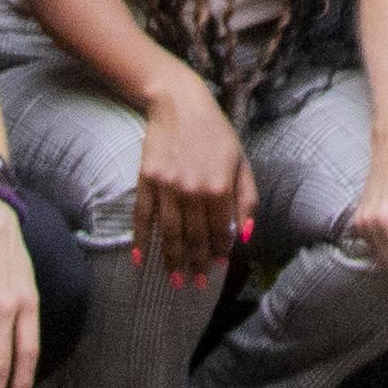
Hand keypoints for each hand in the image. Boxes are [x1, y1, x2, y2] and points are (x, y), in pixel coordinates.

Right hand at [130, 72, 253, 283]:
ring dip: (172, 260)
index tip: (218, 268)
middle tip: (196, 283)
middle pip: (194, 238)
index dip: (220, 252)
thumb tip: (246, 235)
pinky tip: (140, 259)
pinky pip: (142, 216)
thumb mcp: (241, 162)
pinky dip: (140, 239)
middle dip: (196, 264)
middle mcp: (194, 191)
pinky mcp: (146, 180)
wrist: (179, 103)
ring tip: (174, 280)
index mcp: (220, 187)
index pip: (221, 232)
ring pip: (169, 233)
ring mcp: (167, 186)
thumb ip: (247, 199)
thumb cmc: (215, 133)